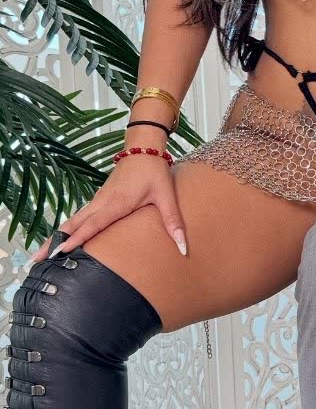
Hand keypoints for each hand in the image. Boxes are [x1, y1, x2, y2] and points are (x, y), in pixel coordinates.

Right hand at [31, 154, 186, 262]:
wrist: (143, 148)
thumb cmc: (154, 171)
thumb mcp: (167, 196)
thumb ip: (174, 222)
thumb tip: (184, 248)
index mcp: (115, 203)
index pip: (93, 224)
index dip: (77, 238)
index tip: (62, 251)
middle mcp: (101, 202)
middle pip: (73, 224)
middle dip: (55, 242)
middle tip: (37, 259)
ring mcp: (97, 201)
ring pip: (72, 221)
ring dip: (56, 236)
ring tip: (40, 254)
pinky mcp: (98, 201)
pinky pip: (78, 218)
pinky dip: (65, 229)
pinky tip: (58, 240)